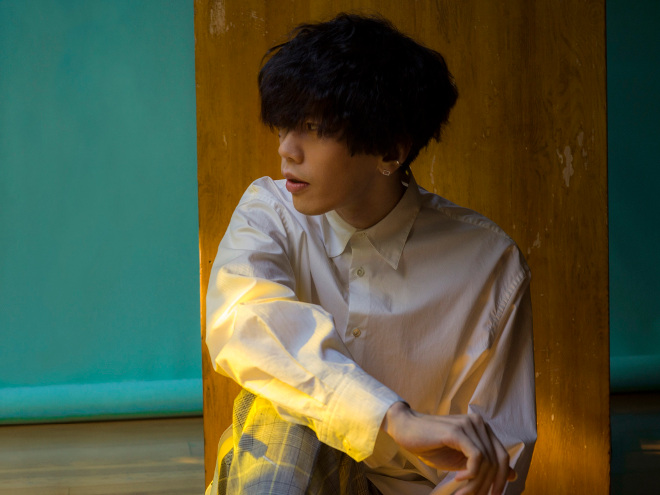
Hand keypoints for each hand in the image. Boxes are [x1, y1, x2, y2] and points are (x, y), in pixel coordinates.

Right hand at [381, 402, 515, 494]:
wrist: (406, 429)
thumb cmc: (431, 444)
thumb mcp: (461, 458)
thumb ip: (485, 463)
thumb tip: (513, 474)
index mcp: (482, 429)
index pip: (503, 457)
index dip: (501, 480)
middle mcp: (479, 424)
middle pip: (497, 461)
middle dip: (488, 485)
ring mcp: (469, 425)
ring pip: (487, 462)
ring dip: (476, 483)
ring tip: (462, 493)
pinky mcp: (458, 431)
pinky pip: (477, 457)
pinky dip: (471, 473)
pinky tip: (458, 478)